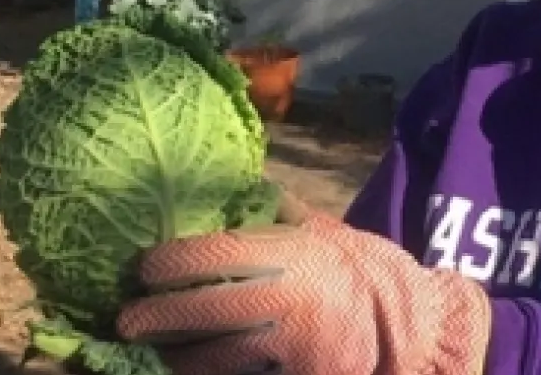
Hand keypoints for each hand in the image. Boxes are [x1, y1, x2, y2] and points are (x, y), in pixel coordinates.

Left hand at [116, 191, 491, 374]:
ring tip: (158, 350)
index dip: (165, 264)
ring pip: (211, 360)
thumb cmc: (362, 273)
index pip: (209, 257)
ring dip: (176, 357)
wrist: (414, 330)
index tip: (141, 268)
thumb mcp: (325, 233)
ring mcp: (291, 352)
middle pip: (198, 313)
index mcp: (291, 257)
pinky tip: (193, 372)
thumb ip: (281, 214)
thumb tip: (240, 184)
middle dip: (153, 319)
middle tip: (127, 319)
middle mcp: (286, 303)